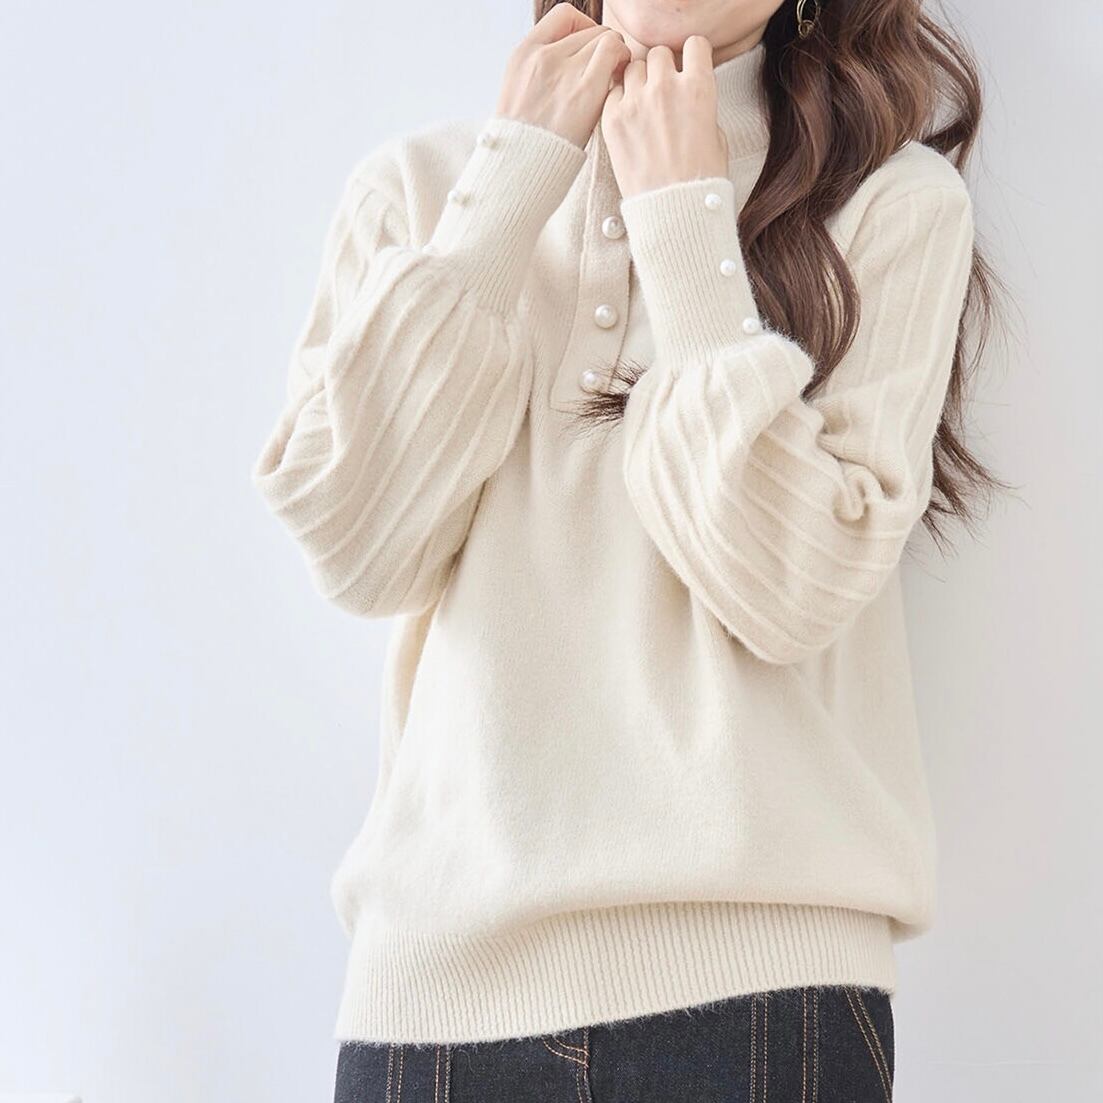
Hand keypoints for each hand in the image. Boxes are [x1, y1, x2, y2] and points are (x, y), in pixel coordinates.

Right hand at [496, 2, 631, 148]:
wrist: (523, 165)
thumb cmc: (527, 139)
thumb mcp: (520, 91)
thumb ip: (544, 69)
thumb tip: (575, 58)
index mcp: (525, 53)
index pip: (563, 17)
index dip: (584, 26)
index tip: (589, 48)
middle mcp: (544, 56)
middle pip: (589, 30)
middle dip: (603, 47)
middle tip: (608, 69)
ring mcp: (564, 71)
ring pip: (604, 38)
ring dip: (616, 53)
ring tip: (615, 75)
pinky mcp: (585, 89)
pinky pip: (613, 52)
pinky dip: (622, 60)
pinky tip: (620, 79)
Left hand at [601, 36, 728, 198]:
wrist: (673, 211)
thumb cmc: (700, 180)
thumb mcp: (716, 135)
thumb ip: (701, 105)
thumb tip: (691, 94)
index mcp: (698, 87)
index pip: (694, 44)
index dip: (691, 55)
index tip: (687, 66)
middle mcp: (666, 88)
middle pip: (659, 53)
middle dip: (662, 67)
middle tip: (661, 88)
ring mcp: (636, 102)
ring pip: (633, 67)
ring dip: (638, 80)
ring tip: (642, 103)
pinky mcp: (613, 119)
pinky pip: (613, 92)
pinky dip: (619, 100)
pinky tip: (627, 117)